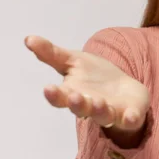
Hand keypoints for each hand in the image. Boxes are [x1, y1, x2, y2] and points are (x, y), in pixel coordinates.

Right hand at [25, 35, 149, 131]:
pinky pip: (130, 120)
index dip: (55, 94)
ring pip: (102, 115)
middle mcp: (89, 106)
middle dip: (77, 103)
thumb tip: (28, 39)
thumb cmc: (95, 78)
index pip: (60, 97)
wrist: (125, 90)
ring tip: (97, 102)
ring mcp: (110, 112)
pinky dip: (129, 119)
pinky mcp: (129, 116)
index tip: (48, 88)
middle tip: (74, 96)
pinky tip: (130, 116)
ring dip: (99, 110)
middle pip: (80, 108)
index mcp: (73, 94)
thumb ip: (52, 54)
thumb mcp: (74, 61)